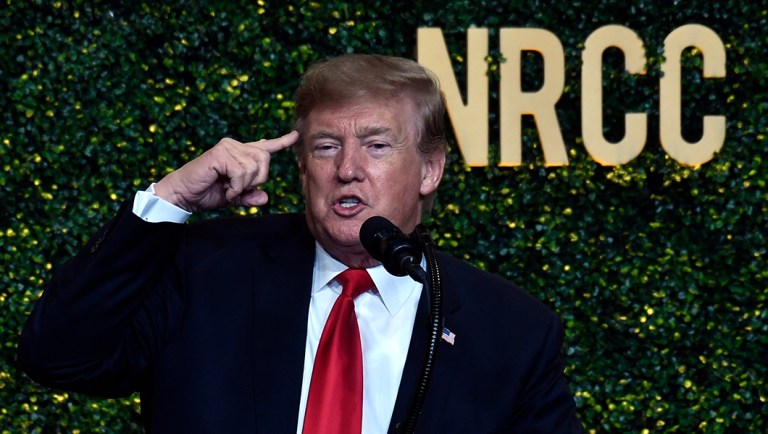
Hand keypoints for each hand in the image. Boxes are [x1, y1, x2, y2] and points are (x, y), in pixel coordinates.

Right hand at [154, 131, 298, 211]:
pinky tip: (224, 189)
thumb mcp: (234, 197)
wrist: (183, 195)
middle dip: (257, 180)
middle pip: (265, 160)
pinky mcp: (220, 153)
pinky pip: (241, 172)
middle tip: (238, 189)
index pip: (265, 147)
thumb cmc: (206, 193)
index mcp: (240, 154)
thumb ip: (250, 196)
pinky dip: (235, 186)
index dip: (281, 141)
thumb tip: (265, 197)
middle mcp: (235, 146)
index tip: (296, 135)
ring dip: (243, 185)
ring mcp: (227, 147)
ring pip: (254, 167)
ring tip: (228, 188)